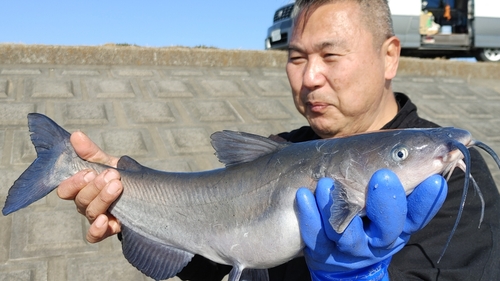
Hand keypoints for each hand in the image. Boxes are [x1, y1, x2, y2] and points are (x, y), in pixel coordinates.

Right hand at [57, 131, 122, 242]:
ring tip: (117, 186)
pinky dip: (98, 230)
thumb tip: (76, 135)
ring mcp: (96, 218)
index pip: (65, 190)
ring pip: (91, 213)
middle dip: (96, 186)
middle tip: (113, 175)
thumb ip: (91, 152)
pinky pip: (95, 236)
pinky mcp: (109, 229)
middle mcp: (85, 205)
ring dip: (103, 199)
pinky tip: (106, 221)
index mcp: (81, 188)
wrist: (145, 193)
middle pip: (81, 200)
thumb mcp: (108, 162)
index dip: (74, 182)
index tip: (89, 172)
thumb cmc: (120, 176)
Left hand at [296, 169, 446, 279]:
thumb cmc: (365, 211)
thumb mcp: (387, 195)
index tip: (434, 179)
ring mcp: (350, 249)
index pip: (417, 214)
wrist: (337, 254)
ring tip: (327, 183)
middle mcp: (378, 239)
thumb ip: (406, 173)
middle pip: (389, 228)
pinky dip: (310, 216)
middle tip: (384, 176)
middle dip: (388, 202)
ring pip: (348, 235)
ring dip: (337, 206)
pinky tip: (304, 195)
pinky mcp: (323, 252)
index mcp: (398, 225)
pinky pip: (317, 237)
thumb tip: (446, 144)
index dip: (427, 200)